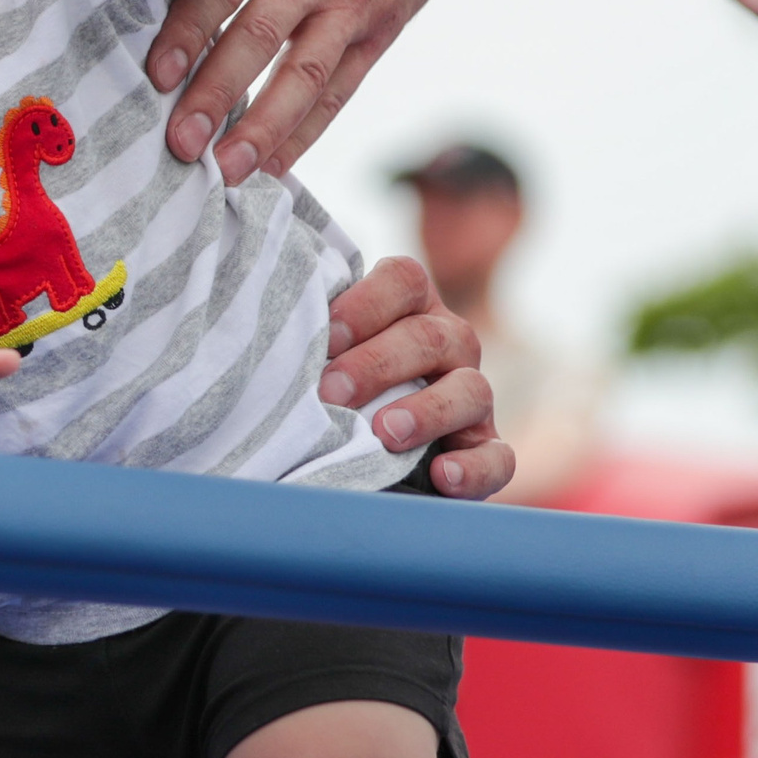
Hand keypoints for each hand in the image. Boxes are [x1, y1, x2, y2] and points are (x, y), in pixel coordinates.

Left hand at [146, 0, 517, 181]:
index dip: (187, 30)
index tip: (156, 72)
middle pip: (258, 38)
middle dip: (214, 95)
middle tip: (178, 143)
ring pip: (302, 75)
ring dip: (261, 129)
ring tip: (224, 171)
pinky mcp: (387, 20)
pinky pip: (342, 86)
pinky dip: (308, 128)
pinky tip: (274, 163)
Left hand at [318, 256, 512, 498]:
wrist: (353, 445)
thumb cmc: (322, 382)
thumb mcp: (315, 348)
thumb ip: (303, 327)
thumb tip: (260, 308)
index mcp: (408, 307)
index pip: (403, 281)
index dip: (365, 304)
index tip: (326, 335)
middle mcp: (448, 344)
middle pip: (428, 337)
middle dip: (377, 365)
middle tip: (331, 393)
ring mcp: (471, 396)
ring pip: (471, 390)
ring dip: (427, 411)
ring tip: (385, 433)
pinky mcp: (482, 448)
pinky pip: (497, 457)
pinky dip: (473, 468)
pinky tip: (441, 476)